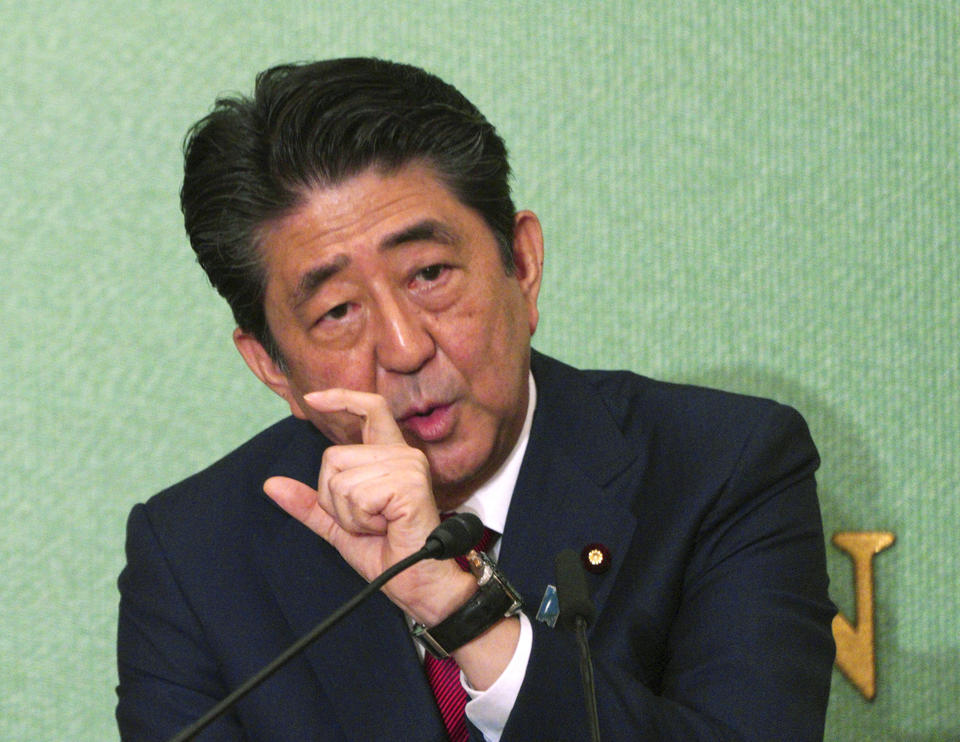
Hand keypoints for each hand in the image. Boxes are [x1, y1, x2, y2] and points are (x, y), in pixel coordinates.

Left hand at [263, 388, 474, 623]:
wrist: (418, 586)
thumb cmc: (389, 556)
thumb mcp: (339, 526)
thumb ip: (309, 503)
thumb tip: (270, 484)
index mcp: (390, 456)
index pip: (370, 408)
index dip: (341, 398)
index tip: (313, 399)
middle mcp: (403, 454)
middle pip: (333, 457)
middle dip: (334, 499)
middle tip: (368, 522)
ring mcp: (408, 466)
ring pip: (340, 480)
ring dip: (349, 515)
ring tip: (380, 527)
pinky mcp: (409, 484)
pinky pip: (356, 495)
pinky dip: (360, 521)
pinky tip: (386, 528)